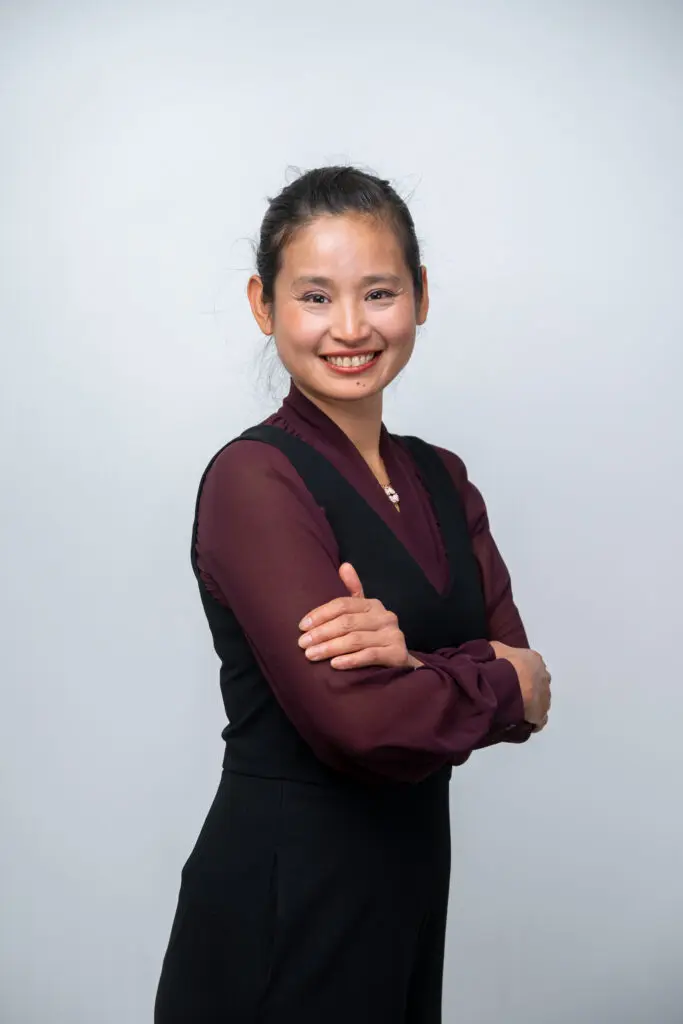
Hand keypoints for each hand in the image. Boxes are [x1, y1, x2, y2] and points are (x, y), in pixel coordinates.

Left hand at [298, 563, 420, 669]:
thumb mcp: (363, 613)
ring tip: (311, 655)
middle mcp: (385, 616)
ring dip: (330, 648)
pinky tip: (334, 665)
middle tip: (302, 644)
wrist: (398, 661)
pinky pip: (370, 655)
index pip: (342, 605)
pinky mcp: (397, 653)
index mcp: (373, 604)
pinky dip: (350, 660)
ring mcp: (393, 634)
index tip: (302, 626)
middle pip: (347, 622)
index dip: (320, 614)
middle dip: (321, 633)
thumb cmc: (373, 636)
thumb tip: (345, 566)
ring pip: (356, 640)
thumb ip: (353, 590)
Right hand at [489, 641, 550, 731]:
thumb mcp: (496, 648)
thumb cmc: (502, 664)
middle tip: (511, 692)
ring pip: (539, 701)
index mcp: (535, 660)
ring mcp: (545, 696)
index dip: (520, 672)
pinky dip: (531, 720)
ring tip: (514, 707)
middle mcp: (544, 677)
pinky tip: (521, 721)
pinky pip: (539, 719)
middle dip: (527, 687)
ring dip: (529, 704)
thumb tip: (494, 651)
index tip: (510, 677)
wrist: (507, 683)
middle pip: (537, 683)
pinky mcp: (541, 713)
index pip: (531, 665)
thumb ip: (498, 649)